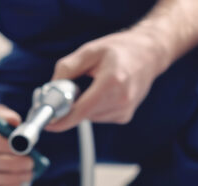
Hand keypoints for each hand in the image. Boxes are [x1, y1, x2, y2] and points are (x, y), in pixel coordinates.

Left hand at [45, 29, 169, 131]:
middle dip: (71, 106)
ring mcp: (125, 110)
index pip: (81, 110)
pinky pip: (98, 116)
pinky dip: (93, 107)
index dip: (62, 119)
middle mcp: (121, 100)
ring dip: (83, 105)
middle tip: (70, 88)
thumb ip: (67, 69)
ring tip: (92, 84)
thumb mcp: (90, 51)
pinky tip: (102, 91)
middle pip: (83, 114)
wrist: (149, 54)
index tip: (48, 123)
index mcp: (113, 82)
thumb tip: (51, 89)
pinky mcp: (125, 116)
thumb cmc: (120, 49)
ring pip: (89, 117)